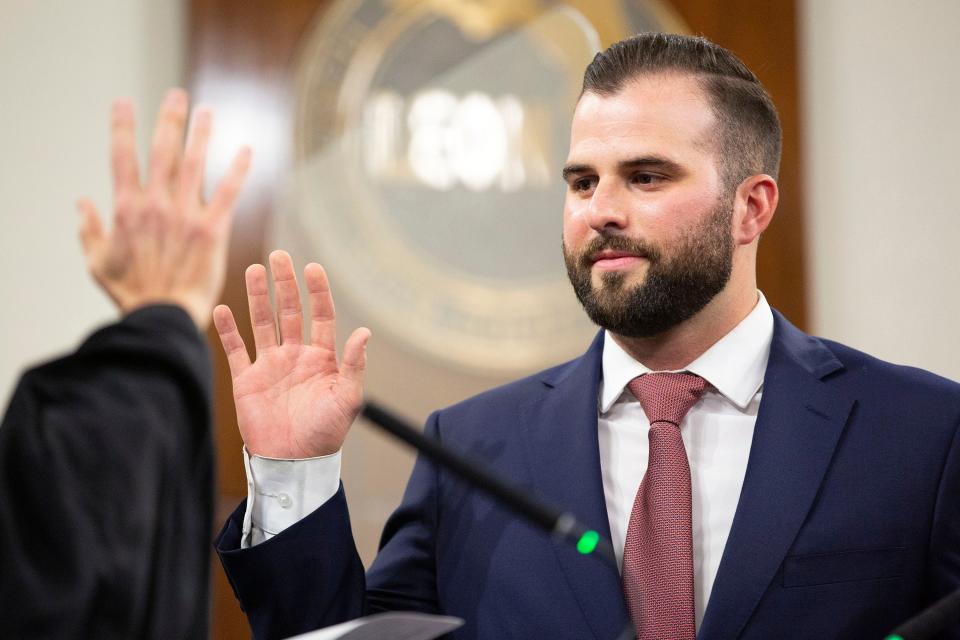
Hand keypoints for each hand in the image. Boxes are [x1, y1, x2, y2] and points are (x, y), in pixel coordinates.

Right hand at [77, 88, 251, 328]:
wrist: (162, 317)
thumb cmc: (131, 294)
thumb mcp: (97, 262)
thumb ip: (88, 229)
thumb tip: (80, 202)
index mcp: (127, 209)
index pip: (122, 157)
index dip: (122, 126)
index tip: (123, 102)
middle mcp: (156, 204)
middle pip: (163, 150)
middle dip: (168, 118)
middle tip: (176, 95)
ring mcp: (186, 215)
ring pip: (195, 163)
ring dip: (201, 133)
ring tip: (207, 110)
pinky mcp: (213, 230)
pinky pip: (228, 192)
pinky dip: (238, 169)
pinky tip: (248, 149)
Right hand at [213, 250, 370, 457]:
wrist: (293, 461)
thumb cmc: (325, 433)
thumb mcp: (348, 399)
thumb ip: (354, 365)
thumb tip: (365, 332)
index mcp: (322, 357)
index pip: (320, 315)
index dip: (317, 291)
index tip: (312, 267)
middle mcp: (295, 355)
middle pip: (289, 311)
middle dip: (284, 283)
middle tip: (278, 255)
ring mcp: (270, 365)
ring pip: (262, 322)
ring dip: (257, 296)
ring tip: (253, 270)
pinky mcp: (247, 379)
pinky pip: (236, 348)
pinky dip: (228, 329)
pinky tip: (222, 308)